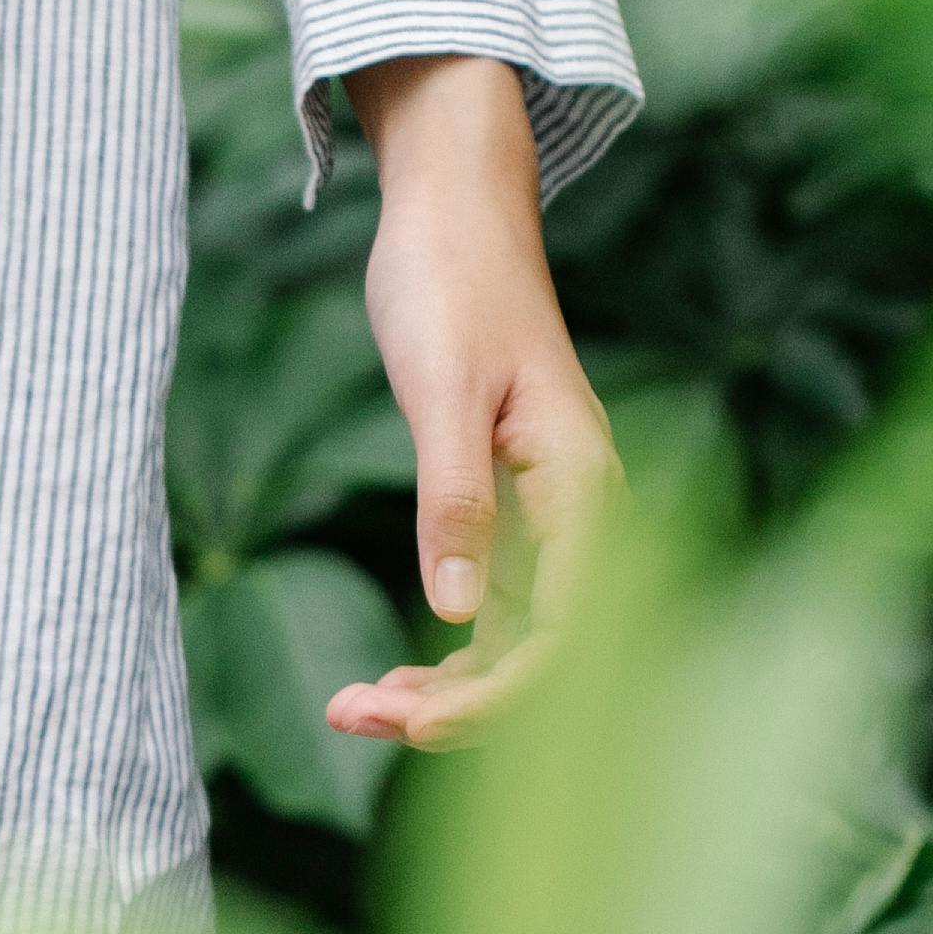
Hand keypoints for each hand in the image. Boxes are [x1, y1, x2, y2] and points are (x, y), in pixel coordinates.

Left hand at [323, 55, 619, 752]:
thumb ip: (455, 501)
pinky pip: (495, 610)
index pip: (563, 631)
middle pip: (545, 653)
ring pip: (517, 642)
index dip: (494, 695)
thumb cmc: (452, 283)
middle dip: (460, 708)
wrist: (455, 210)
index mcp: (582, 486)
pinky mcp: (514, 513)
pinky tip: (388, 680)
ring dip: (446, 691)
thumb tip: (454, 616)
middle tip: (350, 718)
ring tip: (352, 710)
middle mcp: (581, 515)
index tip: (411, 722)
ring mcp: (550, 520)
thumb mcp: (441, 391)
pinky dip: (448, 654)